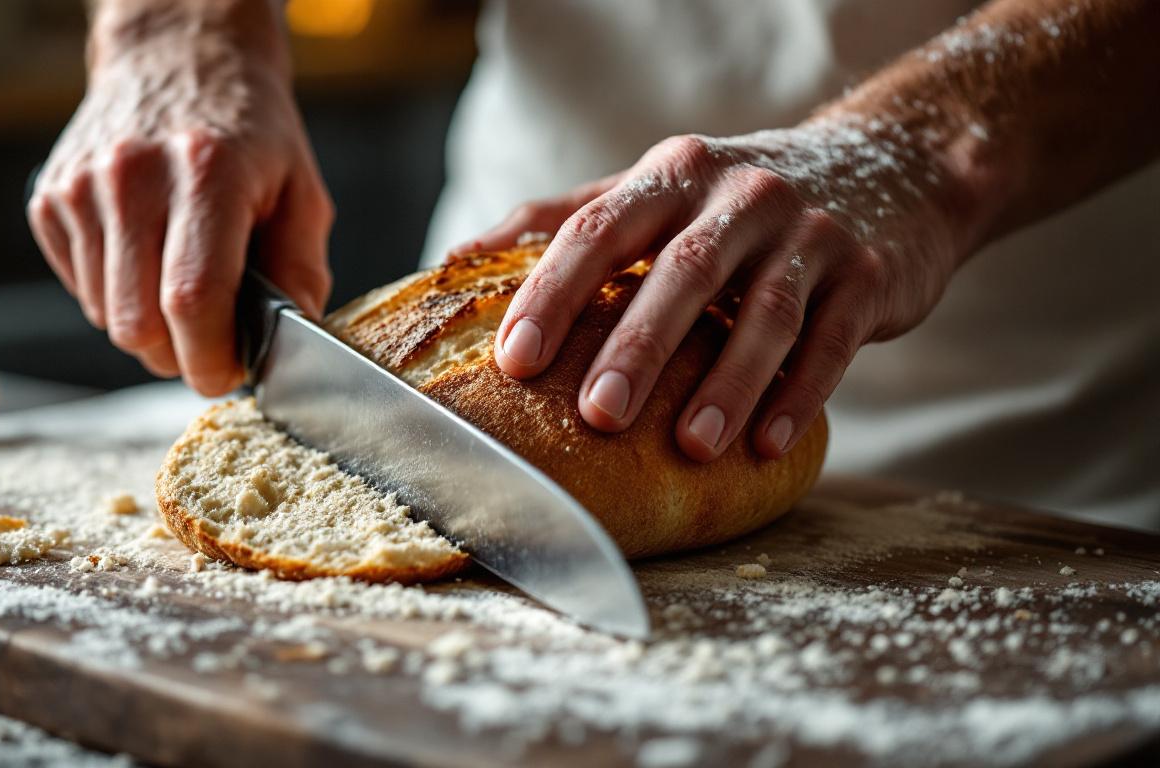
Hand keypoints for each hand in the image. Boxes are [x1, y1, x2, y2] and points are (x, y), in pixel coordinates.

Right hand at [27, 4, 332, 395]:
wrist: (177, 60)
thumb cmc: (248, 132)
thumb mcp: (300, 190)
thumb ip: (301, 270)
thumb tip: (290, 345)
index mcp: (206, 172)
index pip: (193, 298)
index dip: (210, 357)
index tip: (228, 374)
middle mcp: (132, 176)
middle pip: (139, 324)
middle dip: (180, 355)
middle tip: (212, 341)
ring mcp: (81, 187)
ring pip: (106, 317)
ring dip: (149, 326)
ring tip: (180, 283)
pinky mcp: (49, 199)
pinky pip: (81, 290)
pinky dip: (117, 296)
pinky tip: (146, 256)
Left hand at [464, 119, 971, 461]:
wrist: (892, 168)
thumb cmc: (738, 203)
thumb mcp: (657, 188)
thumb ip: (564, 218)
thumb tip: (458, 255)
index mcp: (672, 176)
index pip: (598, 230)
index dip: (553, 294)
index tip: (514, 360)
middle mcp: (740, 196)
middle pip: (680, 273)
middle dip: (637, 347)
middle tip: (598, 415)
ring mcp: (809, 232)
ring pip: (763, 312)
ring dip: (727, 383)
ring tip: (691, 446)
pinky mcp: (867, 273)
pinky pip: (830, 340)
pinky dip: (800, 393)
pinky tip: (767, 444)